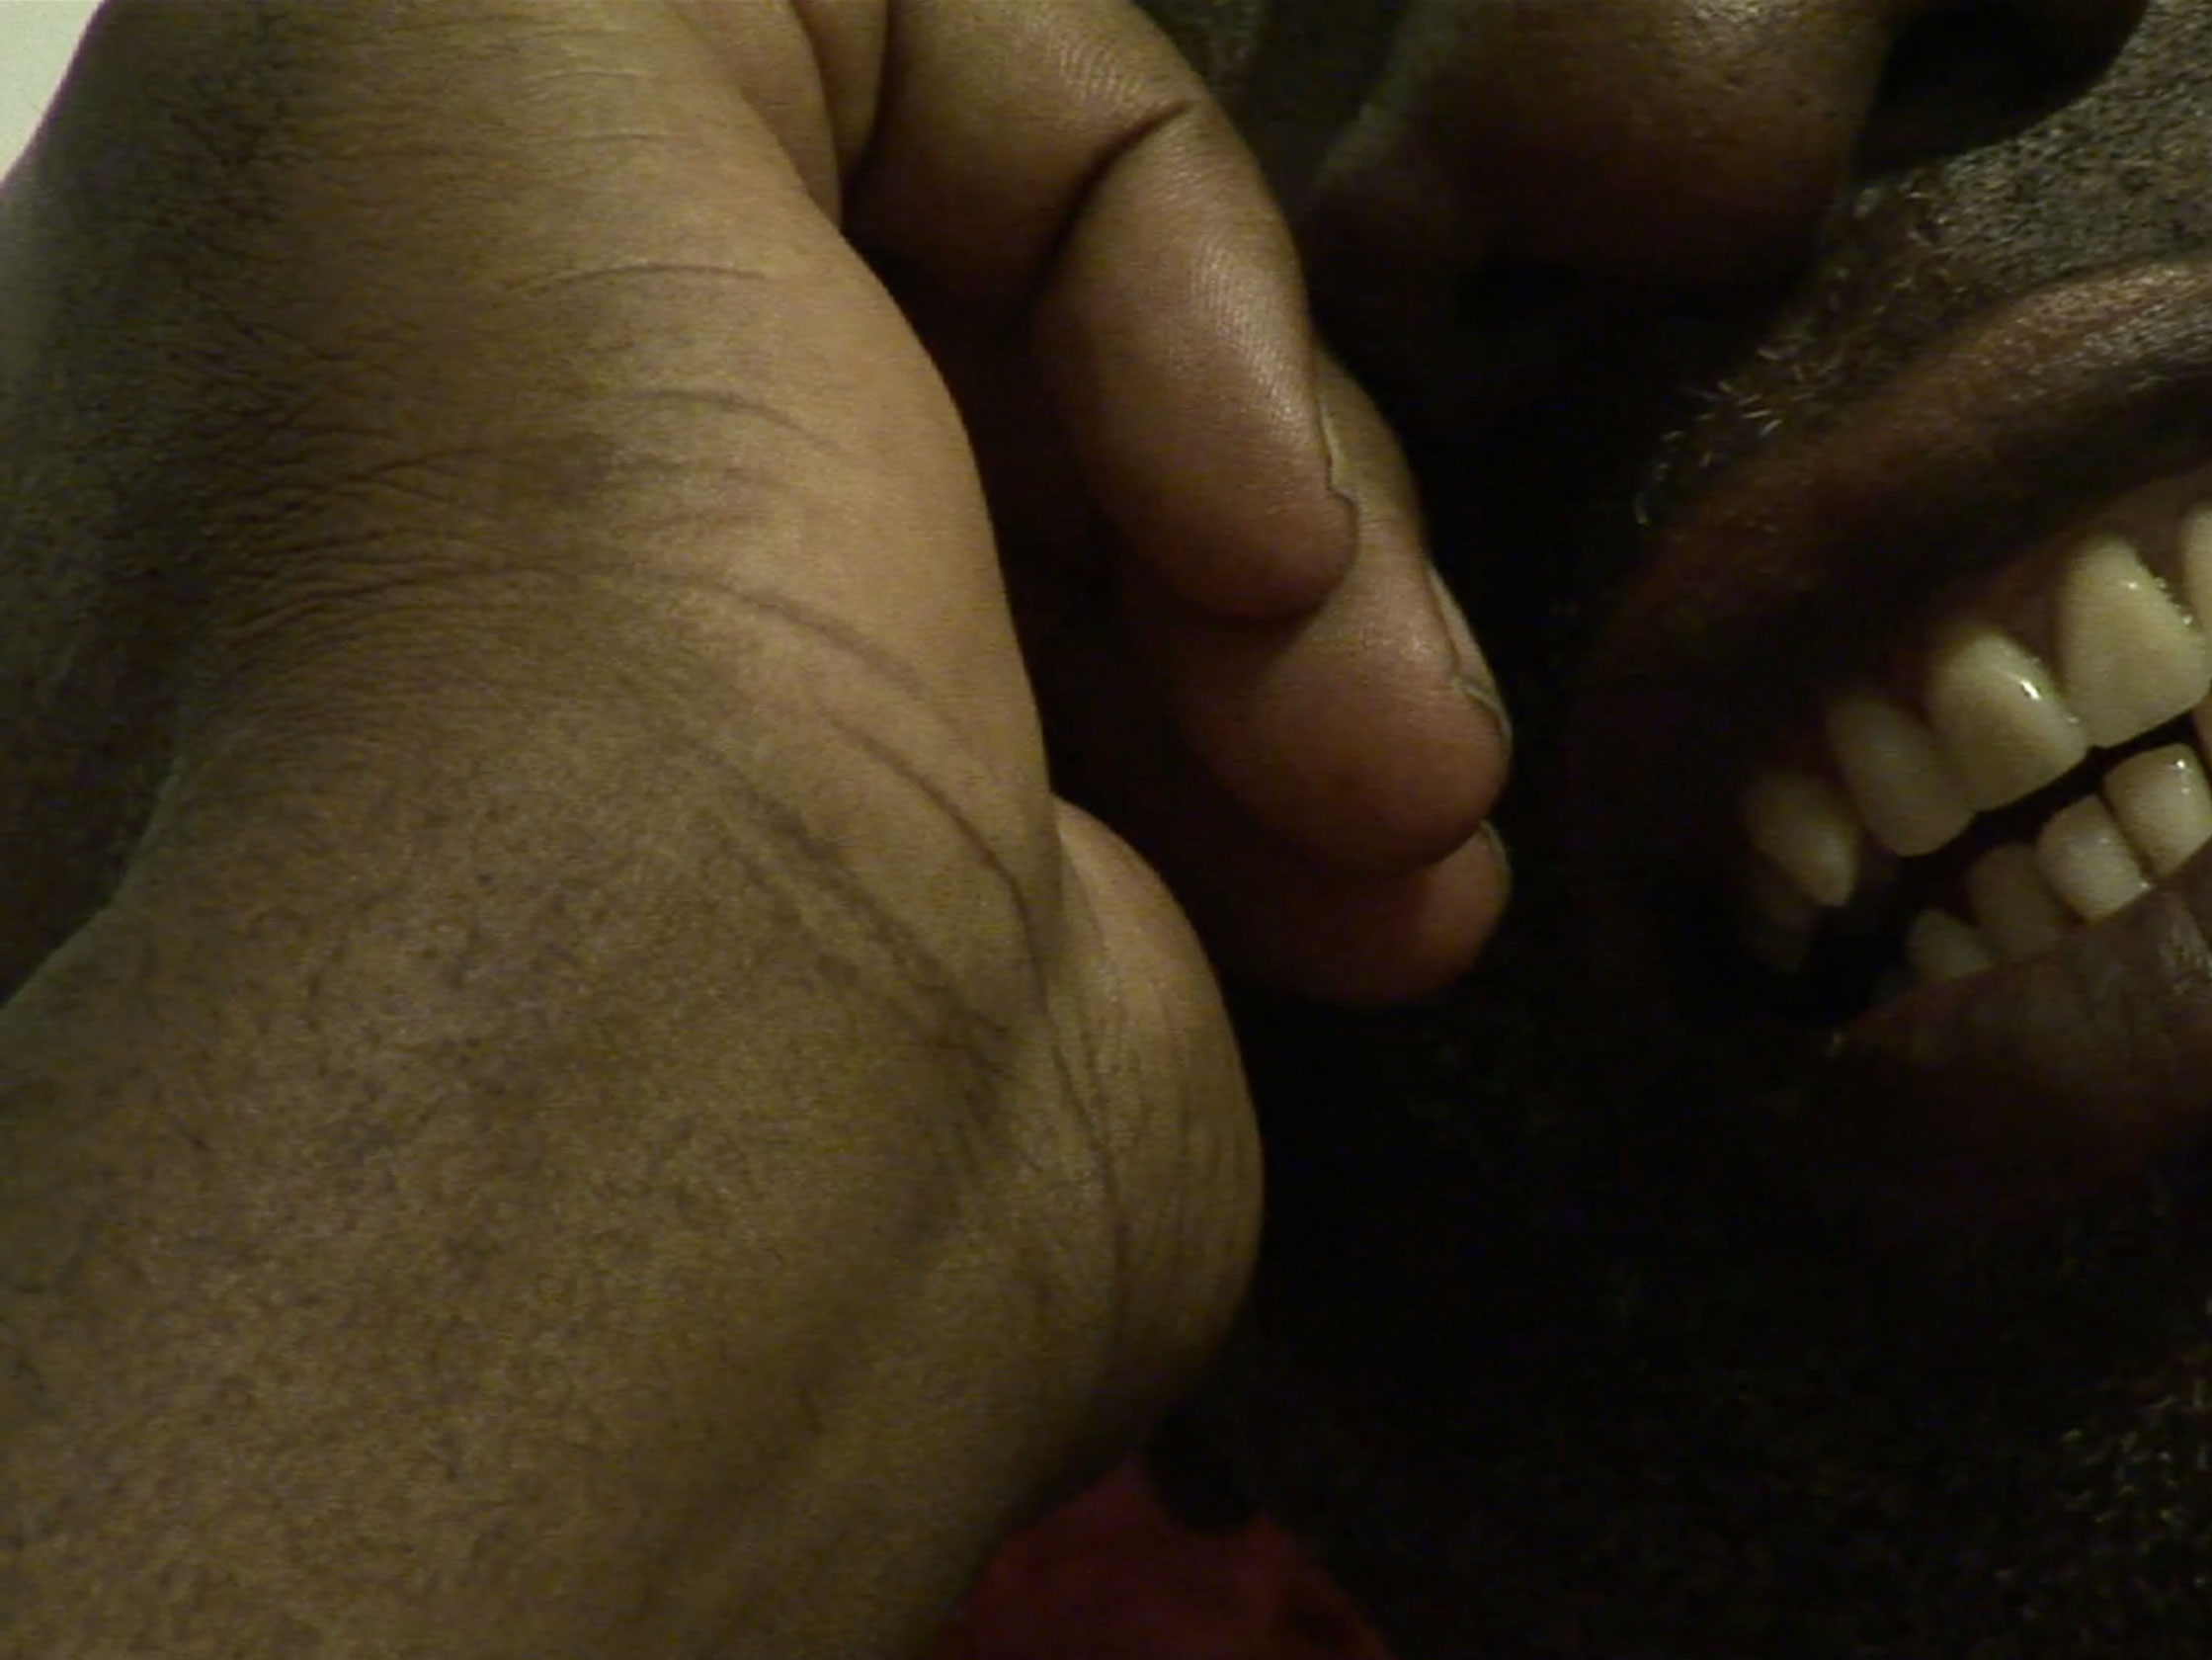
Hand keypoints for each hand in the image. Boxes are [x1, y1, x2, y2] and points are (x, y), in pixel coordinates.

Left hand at [0, 3, 1502, 1655]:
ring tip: (1367, 791)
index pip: (880, 72)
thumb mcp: (498, 8)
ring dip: (1345, 611)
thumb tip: (922, 60)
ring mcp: (851, 685)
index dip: (1078, 173)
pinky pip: (1294, 709)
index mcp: (466, 252)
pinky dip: (1369, 777)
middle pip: (1083, 287)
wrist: (694, 1163)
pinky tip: (1377, 892)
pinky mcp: (1034, 886)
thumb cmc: (578, 565)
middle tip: (1277, 585)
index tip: (1153, 359)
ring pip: (1234, 493)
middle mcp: (650, 454)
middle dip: (1244, 413)